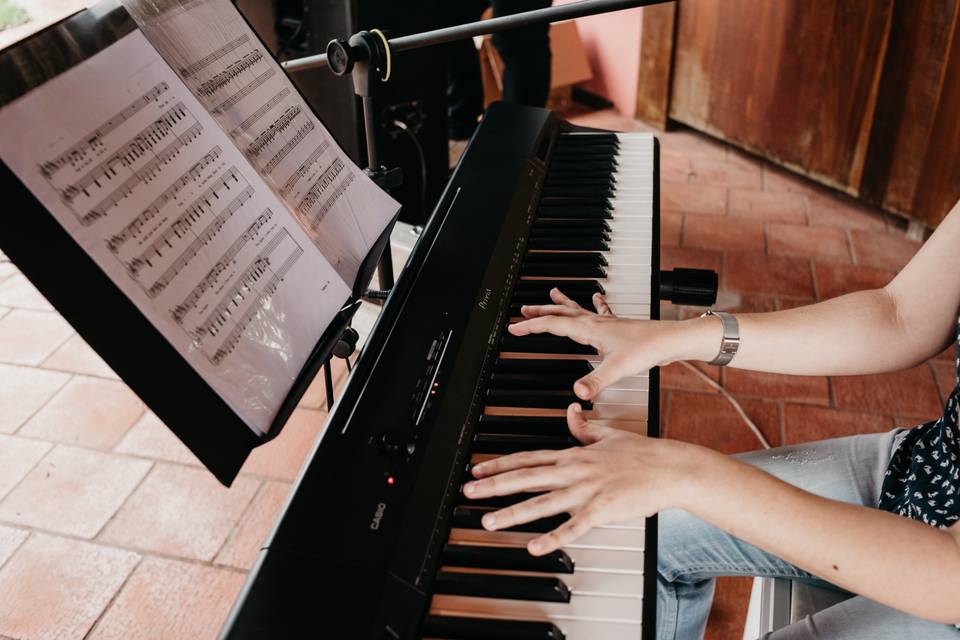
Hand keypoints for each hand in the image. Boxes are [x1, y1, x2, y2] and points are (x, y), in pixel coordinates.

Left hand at [464, 403, 701, 555]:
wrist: (670, 468)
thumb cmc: (642, 453)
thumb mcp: (608, 434)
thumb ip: (585, 427)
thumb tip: (571, 411)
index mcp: (573, 455)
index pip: (528, 458)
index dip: (500, 463)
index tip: (478, 468)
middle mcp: (573, 471)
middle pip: (525, 478)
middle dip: (494, 485)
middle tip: (468, 491)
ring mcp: (586, 490)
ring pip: (541, 502)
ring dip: (512, 512)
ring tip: (488, 521)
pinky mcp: (602, 509)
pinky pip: (573, 526)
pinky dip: (553, 537)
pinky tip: (533, 547)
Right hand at [509, 288, 673, 399]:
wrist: (670, 340)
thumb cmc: (647, 348)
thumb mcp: (617, 369)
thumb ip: (595, 382)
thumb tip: (577, 392)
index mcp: (589, 329)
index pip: (552, 325)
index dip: (531, 326)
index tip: (514, 328)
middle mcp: (595, 322)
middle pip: (560, 313)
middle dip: (540, 312)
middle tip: (523, 311)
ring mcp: (606, 322)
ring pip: (577, 309)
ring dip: (561, 303)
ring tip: (552, 292)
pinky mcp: (618, 326)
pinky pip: (601, 311)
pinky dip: (596, 304)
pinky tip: (597, 296)